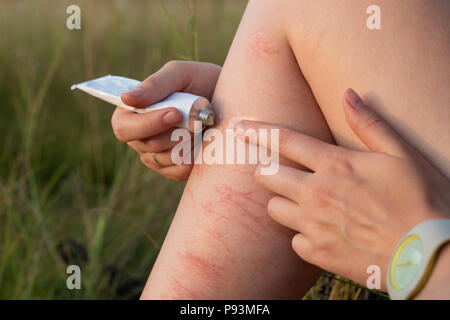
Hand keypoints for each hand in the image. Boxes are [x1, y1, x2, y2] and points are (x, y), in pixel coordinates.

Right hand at [111, 60, 220, 179]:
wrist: (231, 98)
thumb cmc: (201, 81)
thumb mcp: (179, 74)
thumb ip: (154, 85)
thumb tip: (126, 99)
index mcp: (134, 112)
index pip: (123, 128)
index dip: (148, 124)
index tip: (176, 113)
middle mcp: (141, 137)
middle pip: (148, 145)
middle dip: (177, 132)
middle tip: (197, 120)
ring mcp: (157, 155)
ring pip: (165, 159)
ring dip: (189, 142)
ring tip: (202, 127)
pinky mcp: (175, 169)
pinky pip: (180, 171)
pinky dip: (195, 156)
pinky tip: (204, 141)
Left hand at [236, 89, 449, 290]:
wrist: (429, 256)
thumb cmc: (420, 200)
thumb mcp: (401, 155)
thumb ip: (370, 124)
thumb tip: (349, 94)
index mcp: (335, 165)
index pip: (284, 141)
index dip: (258, 130)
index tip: (238, 125)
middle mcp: (316, 193)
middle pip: (266, 175)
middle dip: (264, 169)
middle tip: (274, 170)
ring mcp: (313, 225)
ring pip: (273, 208)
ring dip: (282, 202)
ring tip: (302, 202)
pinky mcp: (317, 252)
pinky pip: (293, 240)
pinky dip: (302, 235)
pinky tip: (321, 231)